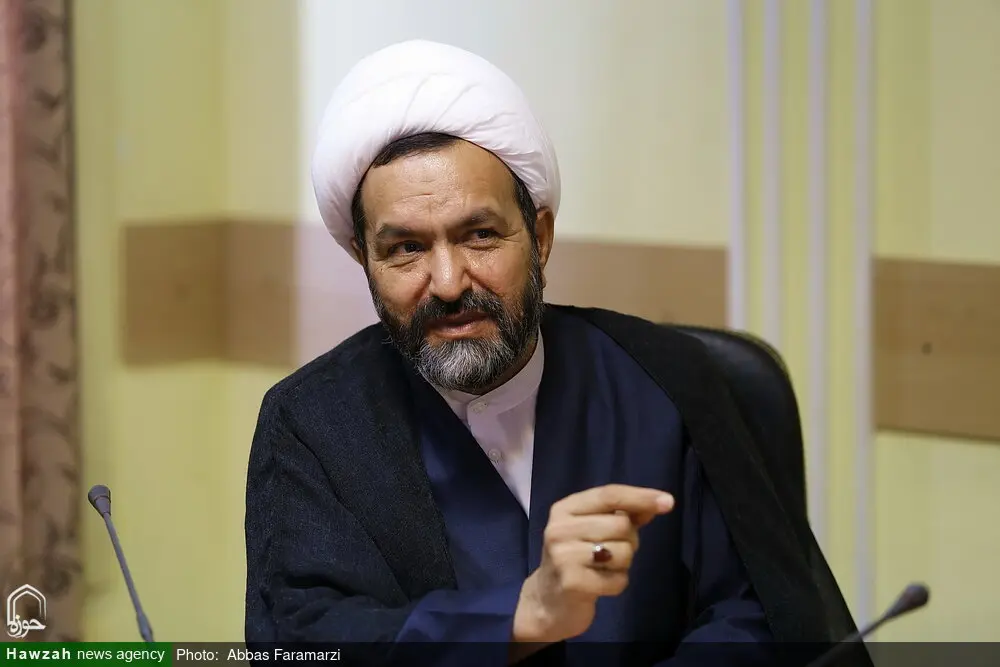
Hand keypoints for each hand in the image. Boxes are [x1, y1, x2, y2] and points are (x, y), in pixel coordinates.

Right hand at [512, 484, 674, 644]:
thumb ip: (624, 514)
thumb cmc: (577, 558)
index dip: (640, 497)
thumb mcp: (594, 529)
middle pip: (621, 524)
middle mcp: (559, 528)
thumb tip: (660, 502)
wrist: (548, 601)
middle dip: (630, 540)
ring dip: (624, 564)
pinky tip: (600, 585)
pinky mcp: (572, 583)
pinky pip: (618, 580)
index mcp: (564, 509)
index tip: (668, 502)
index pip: (608, 494)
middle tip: (613, 552)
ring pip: (623, 552)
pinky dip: (618, 584)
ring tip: (603, 569)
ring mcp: (563, 556)